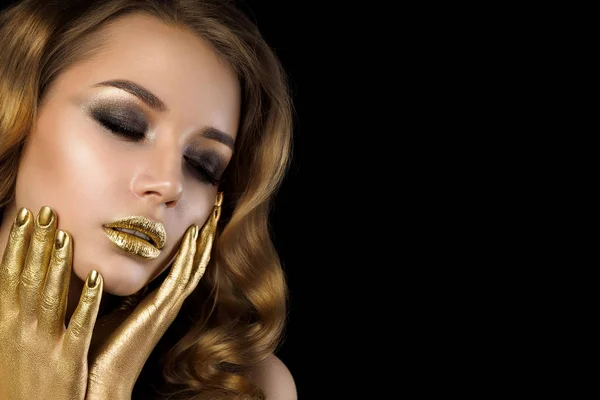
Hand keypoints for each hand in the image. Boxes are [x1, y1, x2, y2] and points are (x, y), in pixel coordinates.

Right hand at [0, 206, 102, 399]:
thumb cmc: (19, 377)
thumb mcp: (8, 340)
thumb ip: (15, 308)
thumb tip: (18, 277)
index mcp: (4, 322)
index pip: (10, 274)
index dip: (19, 243)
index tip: (28, 214)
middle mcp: (19, 329)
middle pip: (29, 277)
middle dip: (38, 242)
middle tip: (49, 210)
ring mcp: (43, 343)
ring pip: (52, 296)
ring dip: (59, 264)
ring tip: (67, 235)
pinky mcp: (67, 359)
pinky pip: (79, 325)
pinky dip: (87, 302)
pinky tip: (98, 280)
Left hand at [85, 193, 222, 398]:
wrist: (97, 380)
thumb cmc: (94, 347)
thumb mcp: (103, 307)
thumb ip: (108, 285)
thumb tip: (99, 258)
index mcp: (155, 299)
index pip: (180, 262)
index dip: (191, 239)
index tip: (199, 214)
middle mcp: (166, 301)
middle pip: (194, 260)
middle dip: (205, 233)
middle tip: (216, 206)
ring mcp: (167, 306)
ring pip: (193, 266)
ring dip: (204, 240)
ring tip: (213, 214)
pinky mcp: (161, 311)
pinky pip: (180, 278)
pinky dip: (189, 257)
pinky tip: (195, 237)